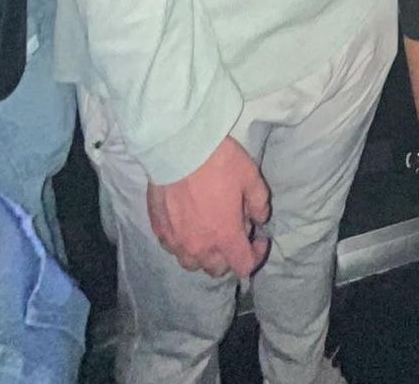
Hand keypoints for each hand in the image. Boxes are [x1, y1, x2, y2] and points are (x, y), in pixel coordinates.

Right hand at [146, 136, 270, 277]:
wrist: (178, 149)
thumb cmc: (218, 163)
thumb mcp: (251, 177)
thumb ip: (259, 203)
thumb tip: (260, 219)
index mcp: (225, 236)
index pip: (244, 266)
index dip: (255, 255)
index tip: (258, 238)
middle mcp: (199, 246)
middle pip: (216, 269)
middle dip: (229, 256)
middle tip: (233, 231)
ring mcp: (175, 240)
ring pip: (191, 263)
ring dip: (203, 254)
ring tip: (208, 232)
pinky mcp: (158, 229)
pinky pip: (172, 248)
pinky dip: (182, 243)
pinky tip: (187, 225)